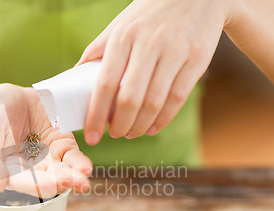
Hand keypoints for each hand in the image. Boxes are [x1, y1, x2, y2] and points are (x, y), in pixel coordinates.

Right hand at [0, 84, 91, 197]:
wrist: (9, 97)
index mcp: (11, 172)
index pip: (24, 183)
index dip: (37, 185)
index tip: (49, 186)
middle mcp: (32, 171)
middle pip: (48, 181)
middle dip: (60, 182)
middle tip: (71, 181)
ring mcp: (50, 159)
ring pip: (64, 173)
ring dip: (74, 178)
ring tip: (82, 179)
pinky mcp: (63, 146)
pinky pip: (74, 158)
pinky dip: (80, 164)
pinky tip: (85, 168)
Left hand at [78, 0, 228, 143]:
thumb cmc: (151, 13)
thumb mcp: (121, 24)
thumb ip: (98, 48)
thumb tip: (76, 73)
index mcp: (123, 37)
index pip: (104, 85)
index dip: (96, 115)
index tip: (91, 135)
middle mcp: (148, 45)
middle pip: (129, 99)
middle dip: (119, 125)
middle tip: (114, 134)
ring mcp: (175, 52)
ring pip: (154, 102)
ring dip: (139, 126)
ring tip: (131, 133)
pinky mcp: (197, 59)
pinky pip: (178, 98)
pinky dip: (163, 119)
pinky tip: (153, 127)